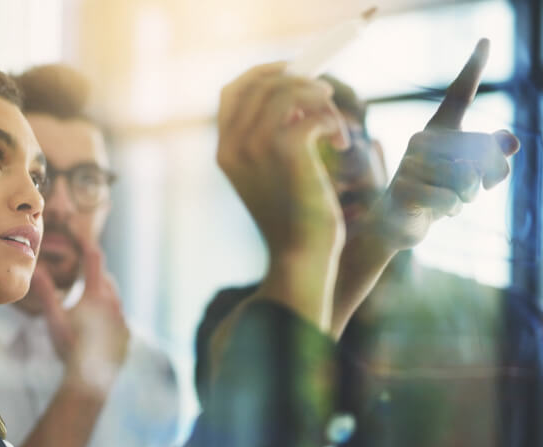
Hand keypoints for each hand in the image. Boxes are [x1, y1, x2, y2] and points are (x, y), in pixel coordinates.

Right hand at [32, 235, 129, 393]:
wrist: (90, 379)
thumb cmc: (68, 347)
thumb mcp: (53, 319)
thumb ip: (44, 293)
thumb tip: (34, 270)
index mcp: (96, 294)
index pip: (94, 259)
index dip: (87, 244)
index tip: (81, 236)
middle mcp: (114, 303)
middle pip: (106, 279)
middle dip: (94, 275)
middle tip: (82, 275)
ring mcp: (123, 320)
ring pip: (114, 299)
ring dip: (102, 296)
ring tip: (87, 302)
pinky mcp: (126, 336)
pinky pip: (119, 319)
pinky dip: (109, 316)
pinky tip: (97, 327)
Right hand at [216, 62, 350, 258]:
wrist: (299, 256)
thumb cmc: (292, 217)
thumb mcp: (270, 174)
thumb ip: (269, 137)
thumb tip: (295, 98)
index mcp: (225, 151)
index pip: (231, 91)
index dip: (262, 73)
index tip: (291, 71)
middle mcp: (233, 147)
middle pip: (260, 83)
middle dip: (297, 79)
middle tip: (324, 94)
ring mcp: (256, 149)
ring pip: (287, 90)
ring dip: (319, 99)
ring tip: (334, 123)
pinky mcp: (287, 153)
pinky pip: (312, 112)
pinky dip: (332, 120)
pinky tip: (340, 142)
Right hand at [364, 38, 519, 249]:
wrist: (395, 224)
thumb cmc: (434, 193)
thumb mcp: (468, 176)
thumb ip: (491, 158)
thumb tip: (511, 142)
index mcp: (438, 131)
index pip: (459, 95)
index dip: (473, 68)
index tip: (485, 41)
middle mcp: (421, 141)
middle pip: (479, 151)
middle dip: (484, 178)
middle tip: (464, 190)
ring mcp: (409, 164)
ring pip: (466, 179)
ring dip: (465, 197)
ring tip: (446, 200)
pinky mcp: (403, 189)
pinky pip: (449, 199)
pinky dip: (450, 210)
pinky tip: (434, 212)